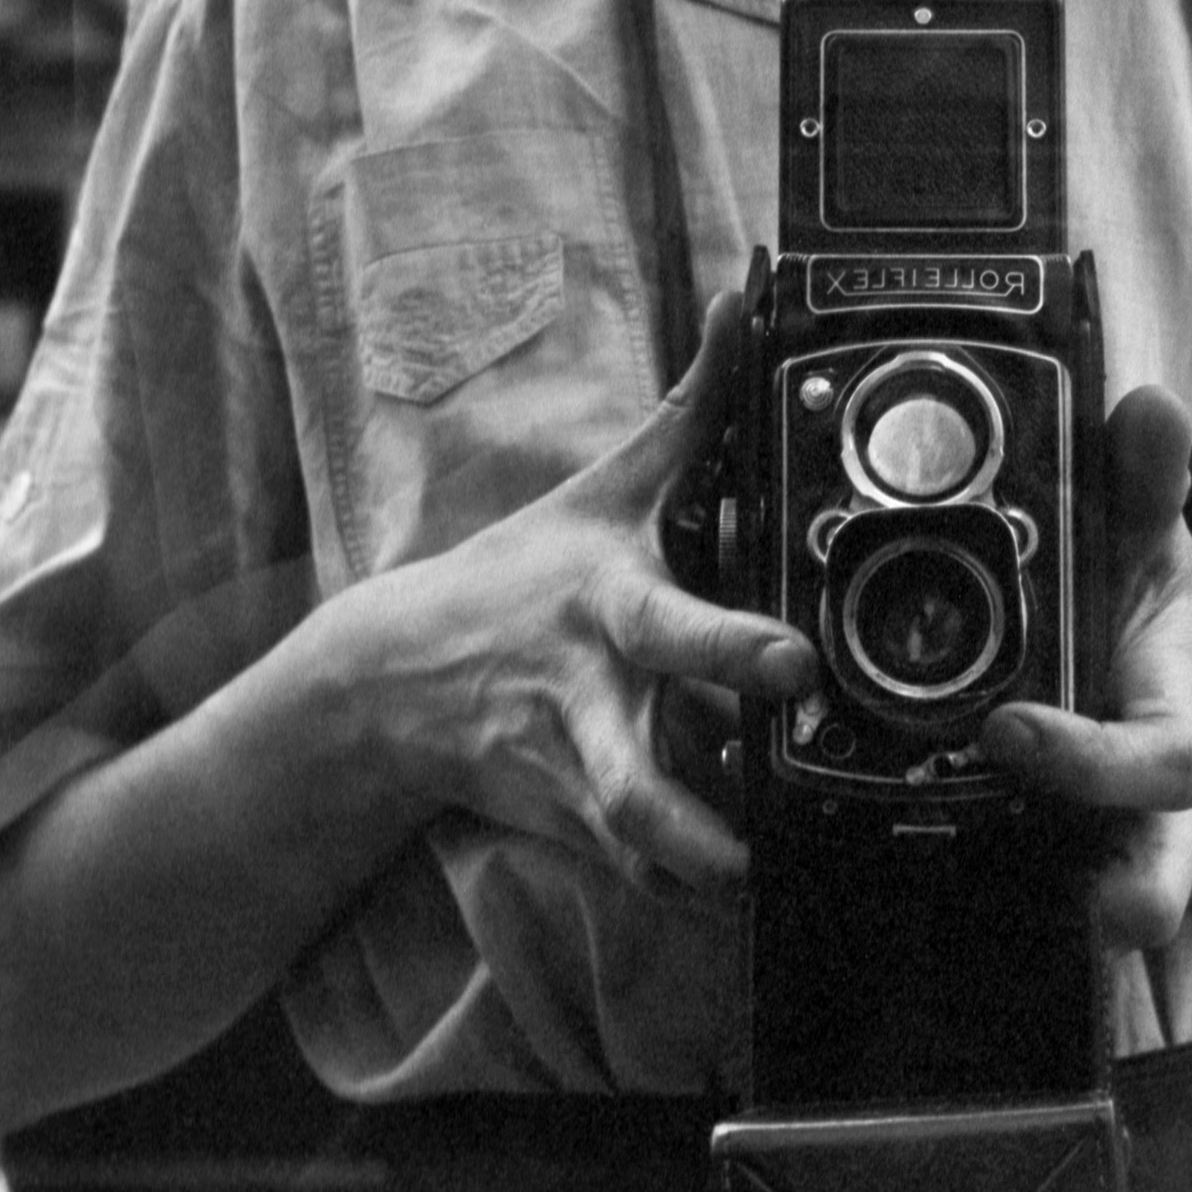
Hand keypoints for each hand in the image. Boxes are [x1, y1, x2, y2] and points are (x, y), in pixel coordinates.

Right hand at [335, 290, 814, 897]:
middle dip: (700, 819)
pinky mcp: (572, 829)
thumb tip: (750, 298)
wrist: (394, 683)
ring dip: (698, 871)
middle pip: (638, 778)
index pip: (673, 629)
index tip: (798, 665)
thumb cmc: (521, 573)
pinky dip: (682, 890)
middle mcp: (590, 702)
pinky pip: (637, 877)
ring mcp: (575, 776)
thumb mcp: (604, 486)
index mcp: (609, 610)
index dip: (735, 650)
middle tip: (766, 841)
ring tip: (762, 881)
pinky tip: (732, 893)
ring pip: (638, 850)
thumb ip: (693, 405)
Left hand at [977, 381, 1191, 953]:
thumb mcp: (1154, 552)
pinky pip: (1020, 912)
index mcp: (1176, 729)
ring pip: (1106, 907)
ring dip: (1053, 920)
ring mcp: (1102, 852)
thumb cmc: (1152, 628)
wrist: (1185, 713)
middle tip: (1077, 899)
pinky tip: (890, 908)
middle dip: (1130, 890)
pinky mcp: (1049, 874)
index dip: (1090, 760)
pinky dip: (979, 919)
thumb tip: (1148, 406)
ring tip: (963, 927)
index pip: (1161, 763)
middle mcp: (1146, 810)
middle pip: (1157, 872)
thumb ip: (1146, 486)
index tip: (1009, 730)